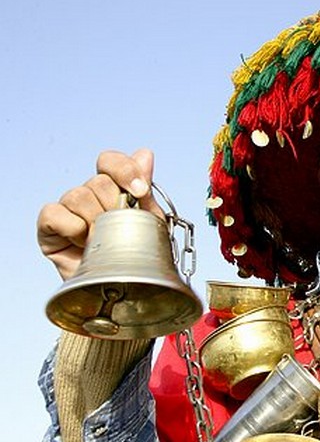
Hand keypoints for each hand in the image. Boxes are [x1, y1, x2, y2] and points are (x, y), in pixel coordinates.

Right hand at [37, 149, 159, 279]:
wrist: (121, 288)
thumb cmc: (135, 256)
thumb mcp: (149, 221)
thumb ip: (144, 188)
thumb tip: (144, 153)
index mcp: (114, 189)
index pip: (109, 161)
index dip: (124, 169)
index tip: (140, 191)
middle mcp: (89, 195)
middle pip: (98, 181)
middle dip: (115, 206)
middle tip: (121, 230)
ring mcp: (68, 209)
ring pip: (78, 195)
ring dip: (95, 221)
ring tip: (102, 241)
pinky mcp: (49, 227)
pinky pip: (53, 213)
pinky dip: (71, 227)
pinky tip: (82, 242)